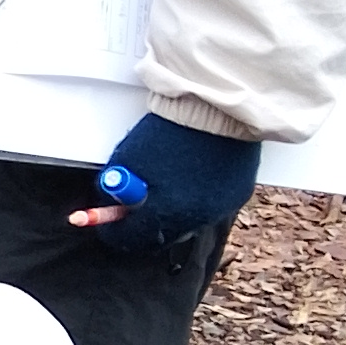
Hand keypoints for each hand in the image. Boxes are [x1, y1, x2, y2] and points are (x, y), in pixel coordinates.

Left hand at [69, 113, 261, 243]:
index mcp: (167, 213)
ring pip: (188, 221)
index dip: (114, 231)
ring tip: (164, 182)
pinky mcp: (240, 193)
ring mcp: (223, 207)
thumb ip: (114, 185)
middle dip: (144, 223)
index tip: (105, 225)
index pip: (131, 238)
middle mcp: (198, 218)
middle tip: (132, 207)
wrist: (219, 106)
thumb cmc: (169, 129)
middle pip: (162, 235)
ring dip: (172, 210)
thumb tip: (109, 198)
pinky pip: (211, 204)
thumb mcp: (128, 157)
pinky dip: (197, 196)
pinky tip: (191, 174)